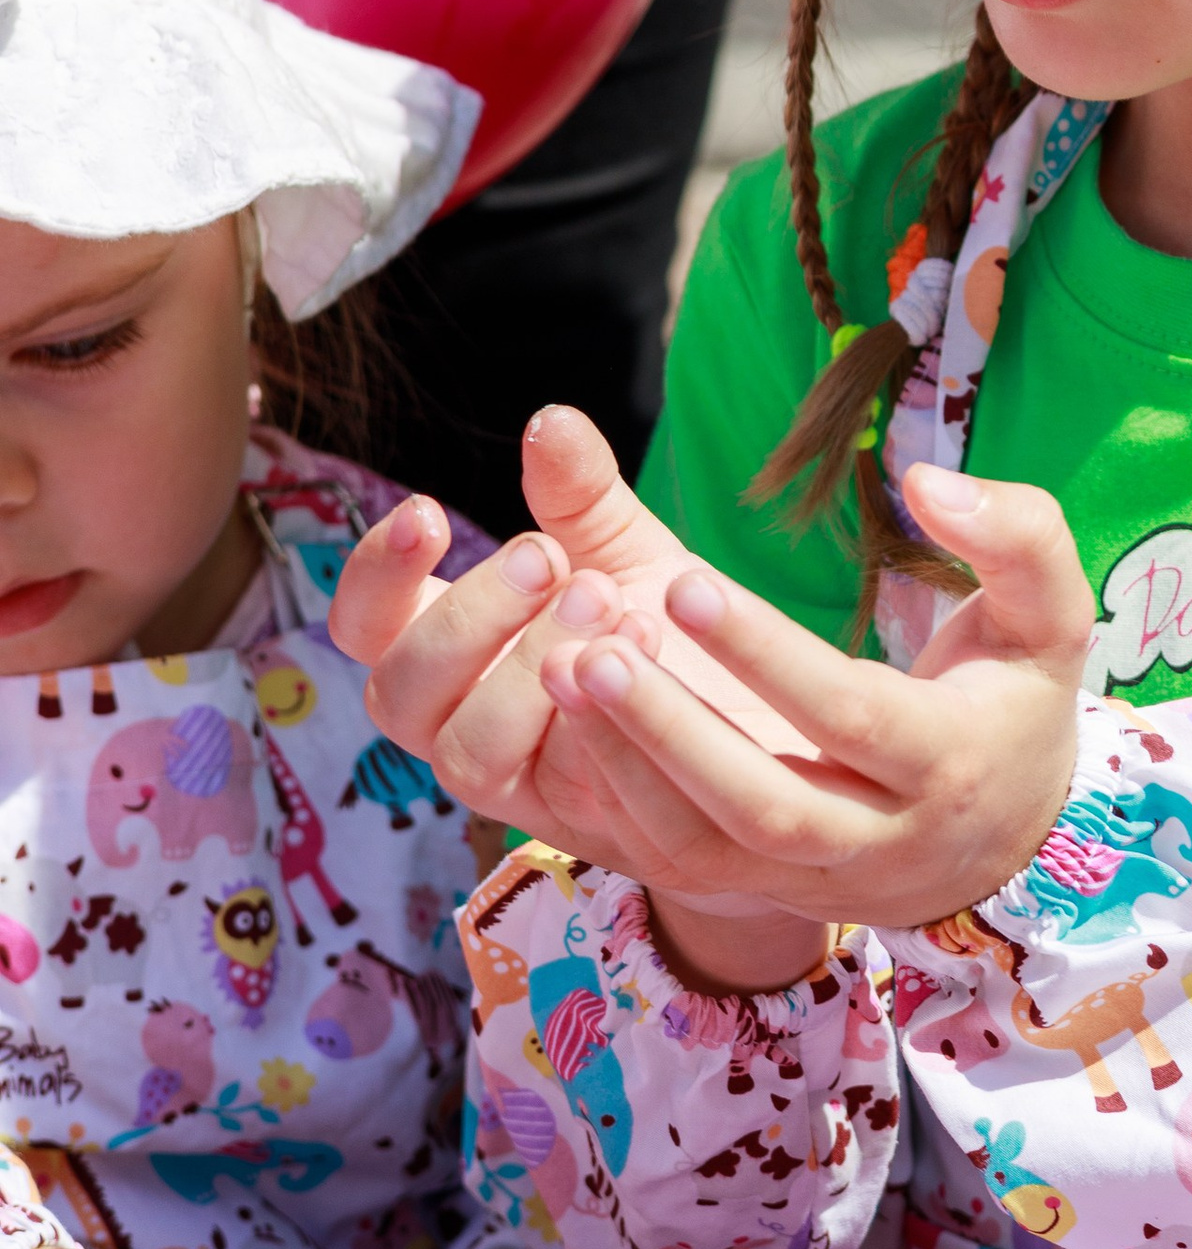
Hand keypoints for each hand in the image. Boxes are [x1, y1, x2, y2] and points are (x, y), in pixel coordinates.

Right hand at [333, 408, 793, 882]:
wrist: (767, 730)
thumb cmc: (668, 637)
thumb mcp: (628, 554)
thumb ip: (582, 497)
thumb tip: (551, 418)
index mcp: (455, 656)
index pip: (368, 627)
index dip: (376, 575)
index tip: (428, 512)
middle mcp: (467, 727)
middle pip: (400, 696)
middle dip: (466, 620)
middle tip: (548, 556)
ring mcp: (526, 791)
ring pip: (470, 758)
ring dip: (526, 676)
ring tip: (612, 605)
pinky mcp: (599, 830)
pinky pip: (573, 797)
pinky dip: (604, 729)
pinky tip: (652, 658)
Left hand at [542, 468, 1093, 929]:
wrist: (1008, 842)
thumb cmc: (1016, 698)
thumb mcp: (1051, 615)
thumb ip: (1017, 537)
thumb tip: (928, 482)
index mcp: (949, 761)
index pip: (849, 714)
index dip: (765, 656)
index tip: (683, 582)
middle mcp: (879, 838)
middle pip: (765, 804)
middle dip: (672, 729)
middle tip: (585, 646)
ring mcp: (814, 878)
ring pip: (706, 846)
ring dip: (626, 763)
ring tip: (556, 669)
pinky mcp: (762, 889)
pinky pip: (677, 861)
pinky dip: (617, 794)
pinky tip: (566, 716)